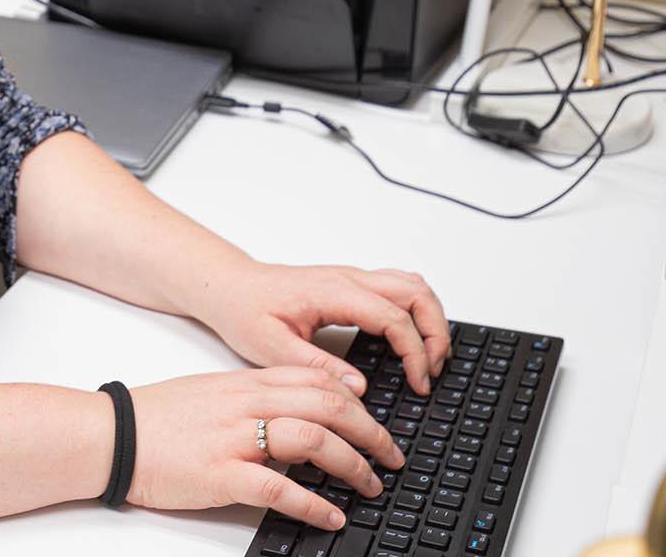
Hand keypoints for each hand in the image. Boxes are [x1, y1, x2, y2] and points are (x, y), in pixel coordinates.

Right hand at [125, 366, 404, 529]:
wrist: (112, 435)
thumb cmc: (157, 418)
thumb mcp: (212, 393)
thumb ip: (255, 397)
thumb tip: (297, 412)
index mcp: (246, 382)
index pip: (318, 380)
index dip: (358, 401)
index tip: (377, 422)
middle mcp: (247, 404)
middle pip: (329, 406)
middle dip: (371, 432)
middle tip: (392, 456)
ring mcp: (235, 438)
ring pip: (314, 440)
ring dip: (353, 465)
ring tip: (370, 485)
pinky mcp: (221, 474)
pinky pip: (280, 488)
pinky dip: (315, 504)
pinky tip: (332, 516)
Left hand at [195, 262, 450, 395]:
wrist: (229, 287)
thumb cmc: (245, 311)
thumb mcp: (272, 348)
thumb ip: (317, 366)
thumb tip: (358, 388)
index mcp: (332, 292)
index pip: (394, 317)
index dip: (415, 352)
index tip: (419, 383)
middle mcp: (348, 278)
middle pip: (416, 292)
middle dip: (436, 332)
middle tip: (434, 370)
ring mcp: (352, 277)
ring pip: (412, 284)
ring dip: (430, 318)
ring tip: (429, 358)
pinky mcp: (351, 283)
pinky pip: (399, 286)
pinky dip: (416, 309)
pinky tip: (411, 339)